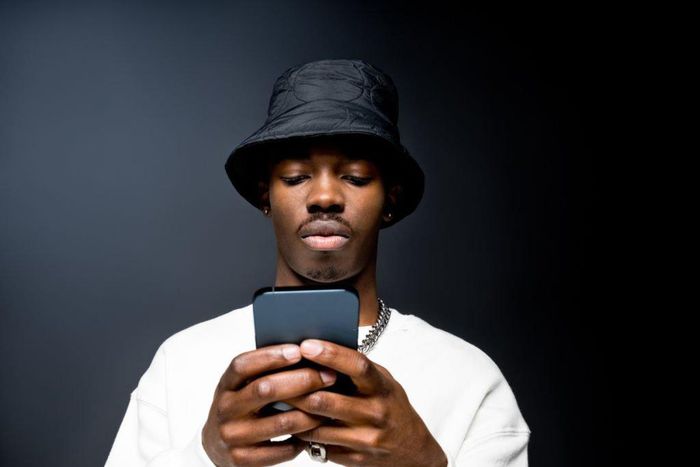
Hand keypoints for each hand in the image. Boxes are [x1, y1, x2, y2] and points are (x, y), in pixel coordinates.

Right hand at [201, 344, 337, 465]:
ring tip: (329, 404)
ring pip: (281, 422)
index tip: (298, 350)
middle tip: (328, 376)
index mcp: (225, 385)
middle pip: (265, 389)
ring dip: (310, 413)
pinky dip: (302, 440)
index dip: (270, 356)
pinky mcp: (242, 460)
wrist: (216, 447)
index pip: (243, 365)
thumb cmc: (241, 408)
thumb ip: (264, 372)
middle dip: (302, 380)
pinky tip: (314, 432)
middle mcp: (225, 409)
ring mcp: (232, 436)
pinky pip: (282, 450)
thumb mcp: (242, 387)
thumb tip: (306, 352)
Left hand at [283, 339, 447, 466]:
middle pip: (325, 400)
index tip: (306, 344)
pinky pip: (319, 445)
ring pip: (316, 426)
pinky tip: (291, 422)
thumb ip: (357, 369)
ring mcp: (365, 439)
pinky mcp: (354, 459)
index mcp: (382, 387)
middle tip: (274, 376)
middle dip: (296, 388)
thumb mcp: (383, 381)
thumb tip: (320, 349)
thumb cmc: (391, 406)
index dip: (331, 354)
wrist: (412, 450)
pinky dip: (302, 433)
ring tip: (276, 399)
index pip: (357, 366)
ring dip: (293, 413)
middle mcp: (375, 413)